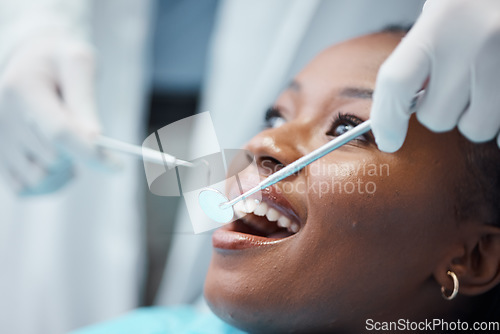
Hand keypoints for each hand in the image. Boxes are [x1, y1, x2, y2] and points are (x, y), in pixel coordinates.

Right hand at [0, 35, 113, 194]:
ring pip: (40, 179)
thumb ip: (85, 99)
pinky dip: (49, 184)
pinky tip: (58, 164)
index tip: (118, 166)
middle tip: (86, 134)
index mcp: (23, 88)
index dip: (90, 153)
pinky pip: (26, 189)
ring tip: (71, 147)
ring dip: (64, 171)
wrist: (31, 61)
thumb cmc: (61, 60)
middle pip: (54, 158)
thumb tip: (95, 138)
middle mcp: (2, 116)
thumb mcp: (79, 62)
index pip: (59, 132)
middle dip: (80, 152)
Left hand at [371, 0, 499, 151]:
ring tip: (477, 88)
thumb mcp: (443, 11)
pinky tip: (493, 94)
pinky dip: (496, 117)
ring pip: (475, 128)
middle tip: (449, 88)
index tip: (388, 139)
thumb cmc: (475, 1)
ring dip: (471, 117)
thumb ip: (421, 54)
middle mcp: (476, 42)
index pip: (397, 83)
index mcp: (442, 20)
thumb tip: (403, 105)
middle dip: (438, 111)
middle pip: (437, 117)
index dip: (386, 119)